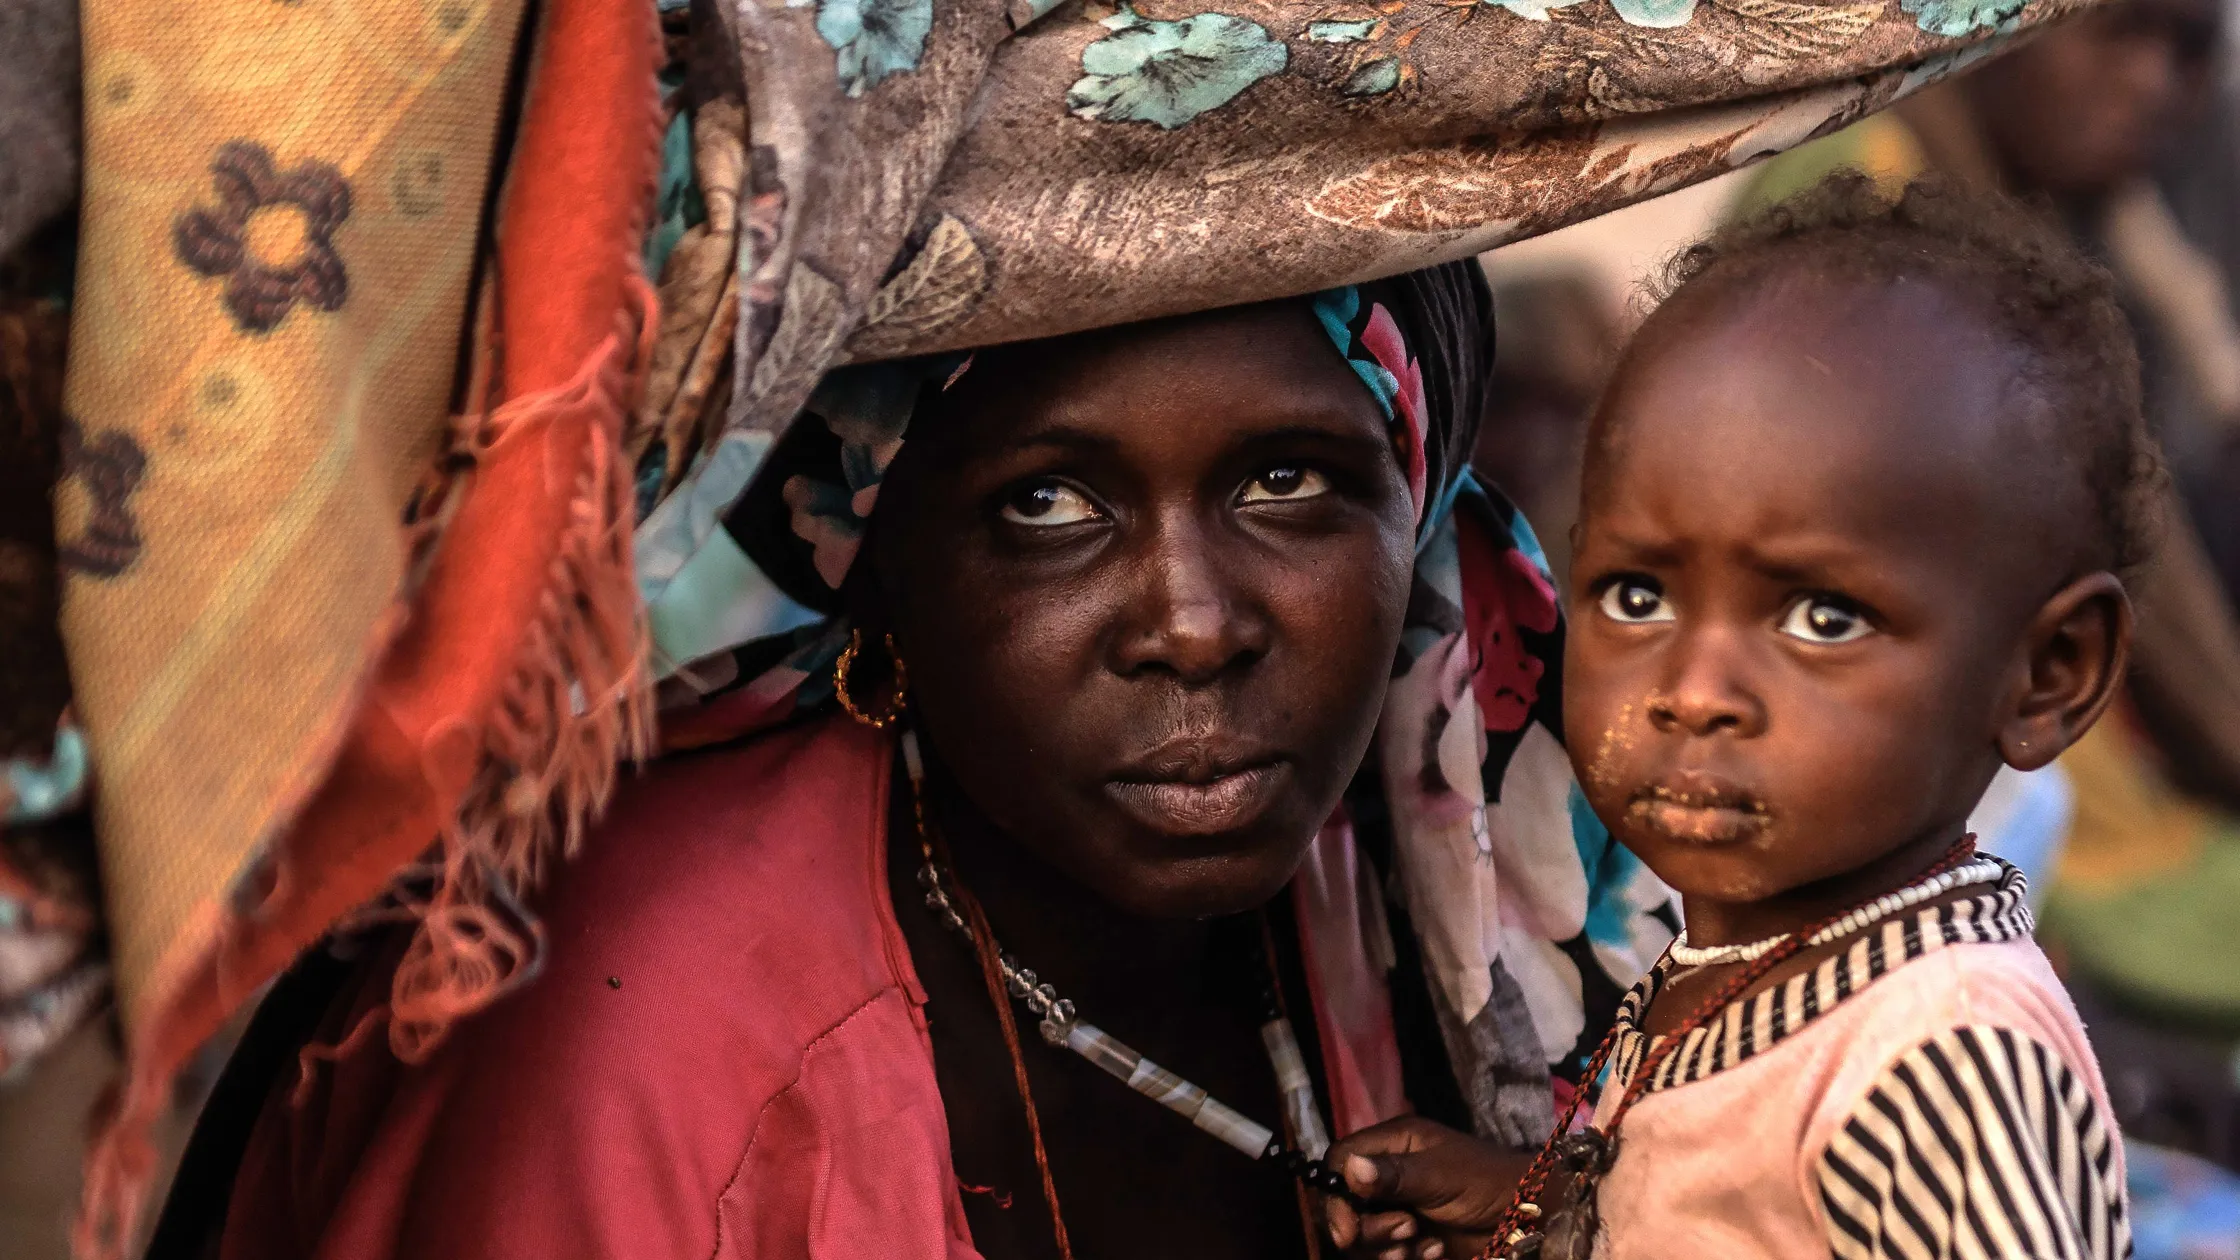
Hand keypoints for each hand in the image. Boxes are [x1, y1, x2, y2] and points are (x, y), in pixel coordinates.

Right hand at [1322, 1116, 1533, 1259]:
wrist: (1526, 1215)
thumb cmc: (1485, 1181)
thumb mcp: (1439, 1174)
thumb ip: (1393, 1175)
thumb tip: (1349, 1169)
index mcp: (1391, 1144)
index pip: (1340, 1162)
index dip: (1335, 1194)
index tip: (1347, 1228)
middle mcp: (1387, 1175)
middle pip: (1345, 1205)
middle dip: (1366, 1228)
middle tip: (1402, 1232)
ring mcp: (1397, 1208)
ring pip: (1363, 1236)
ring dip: (1385, 1247)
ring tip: (1417, 1244)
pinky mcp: (1410, 1237)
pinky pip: (1387, 1254)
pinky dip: (1406, 1258)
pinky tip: (1434, 1252)